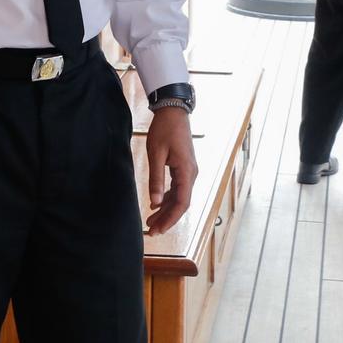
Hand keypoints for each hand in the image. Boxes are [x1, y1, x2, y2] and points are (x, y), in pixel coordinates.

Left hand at [145, 107, 196, 235]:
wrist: (173, 111)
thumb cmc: (165, 130)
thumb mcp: (156, 154)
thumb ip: (156, 180)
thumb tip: (154, 203)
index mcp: (186, 172)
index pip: (181, 203)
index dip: (170, 219)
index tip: (158, 230)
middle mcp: (191, 174)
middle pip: (181, 203)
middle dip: (167, 219)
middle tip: (151, 231)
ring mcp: (189, 171)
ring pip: (179, 197)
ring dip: (166, 210)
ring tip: (151, 221)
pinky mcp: (184, 167)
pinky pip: (177, 188)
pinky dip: (167, 199)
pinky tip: (156, 205)